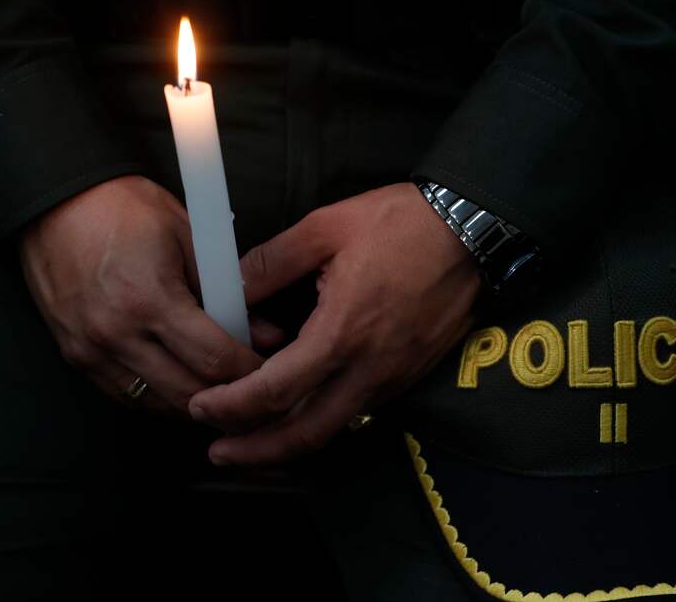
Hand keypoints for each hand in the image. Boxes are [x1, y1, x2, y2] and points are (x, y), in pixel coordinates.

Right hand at [19, 175, 282, 415]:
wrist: (57, 200)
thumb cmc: (128, 209)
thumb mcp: (190, 238)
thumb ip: (228, 293)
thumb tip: (266, 335)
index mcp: (150, 299)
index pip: (214, 359)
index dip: (250, 371)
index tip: (272, 369)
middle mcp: (116, 333)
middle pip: (188, 392)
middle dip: (229, 397)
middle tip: (255, 389)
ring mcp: (91, 349)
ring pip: (157, 403)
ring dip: (195, 404)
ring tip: (225, 392)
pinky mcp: (75, 356)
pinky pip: (125, 396)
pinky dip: (159, 398)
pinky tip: (183, 387)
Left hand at [188, 182, 481, 463]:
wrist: (473, 230)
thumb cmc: (403, 223)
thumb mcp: (325, 228)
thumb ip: (270, 264)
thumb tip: (229, 290)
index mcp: (341, 333)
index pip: (274, 390)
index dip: (231, 407)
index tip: (202, 408)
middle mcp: (370, 368)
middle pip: (306, 434)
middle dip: (257, 452)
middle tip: (221, 453)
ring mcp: (395, 376)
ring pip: (336, 428)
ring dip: (290, 442)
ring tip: (255, 441)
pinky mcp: (411, 373)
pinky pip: (361, 411)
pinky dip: (325, 421)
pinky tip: (304, 410)